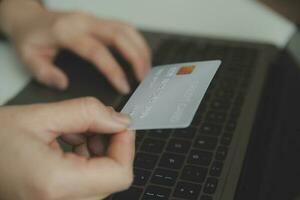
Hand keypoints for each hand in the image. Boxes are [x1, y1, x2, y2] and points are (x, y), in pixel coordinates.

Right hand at [0, 97, 134, 199]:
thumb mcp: (40, 116)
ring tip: (72, 133)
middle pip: (113, 177)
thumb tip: (120, 120)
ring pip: (102, 180)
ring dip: (97, 152)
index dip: (126, 145)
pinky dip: (87, 161)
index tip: (120, 124)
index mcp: (55, 185)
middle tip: (93, 123)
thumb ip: (87, 112)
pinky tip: (68, 145)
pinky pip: (88, 184)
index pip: (119, 174)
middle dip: (110, 145)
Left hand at [1, 0, 150, 92]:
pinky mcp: (98, 21)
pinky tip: (140, 55)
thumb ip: (45, 73)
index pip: (97, 51)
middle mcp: (83, 22)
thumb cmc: (30, 37)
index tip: (125, 86)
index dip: (114, 70)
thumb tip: (64, 84)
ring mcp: (93, 19)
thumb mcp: (28, 58)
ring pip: (126, 28)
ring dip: (140, 48)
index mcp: (66, 32)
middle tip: (144, 77)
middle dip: (136, 57)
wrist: (29, 18)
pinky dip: (136, 41)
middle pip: (119, 35)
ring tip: (146, 68)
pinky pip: (124, 27)